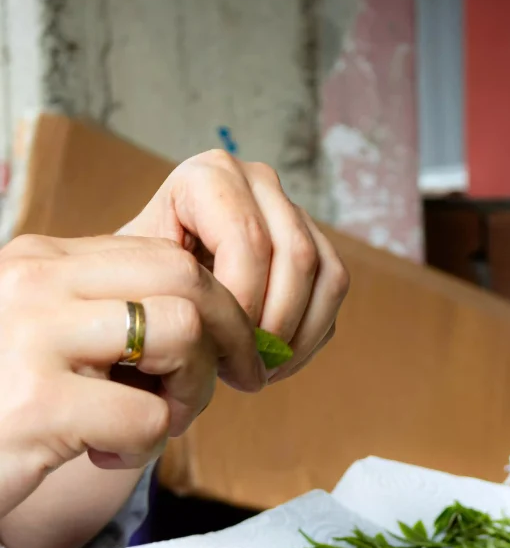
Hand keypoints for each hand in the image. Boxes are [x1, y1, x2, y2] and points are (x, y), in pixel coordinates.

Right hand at [0, 233, 264, 517]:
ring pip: (182, 334)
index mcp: (42, 260)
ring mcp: (31, 339)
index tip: (232, 353)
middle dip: (228, 339)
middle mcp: (34, 283)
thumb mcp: (48, 338)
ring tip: (149, 423)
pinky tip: (103, 456)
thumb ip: (109, 314)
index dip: (220, 306)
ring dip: (188, 393)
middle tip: (219, 387)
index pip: (166, 254)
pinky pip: (147, 416)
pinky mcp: (35, 405)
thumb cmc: (3, 405)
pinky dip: (145, 447)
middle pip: (187, 279)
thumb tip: (217, 320)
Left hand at [120, 150, 349, 382]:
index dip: (242, 304)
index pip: (247, 240)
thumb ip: (172, 290)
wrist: (152, 285)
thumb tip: (216, 329)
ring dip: (296, 336)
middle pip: (295, 256)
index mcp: (208, 176)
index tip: (220, 351)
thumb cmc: (140, 285)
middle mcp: (257, 181)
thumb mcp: (137, 282)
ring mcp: (292, 210)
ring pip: (326, 274)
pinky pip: (333, 290)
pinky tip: (276, 362)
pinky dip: (310, 336)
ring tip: (259, 371)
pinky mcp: (316, 243)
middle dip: (273, 326)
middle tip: (244, 371)